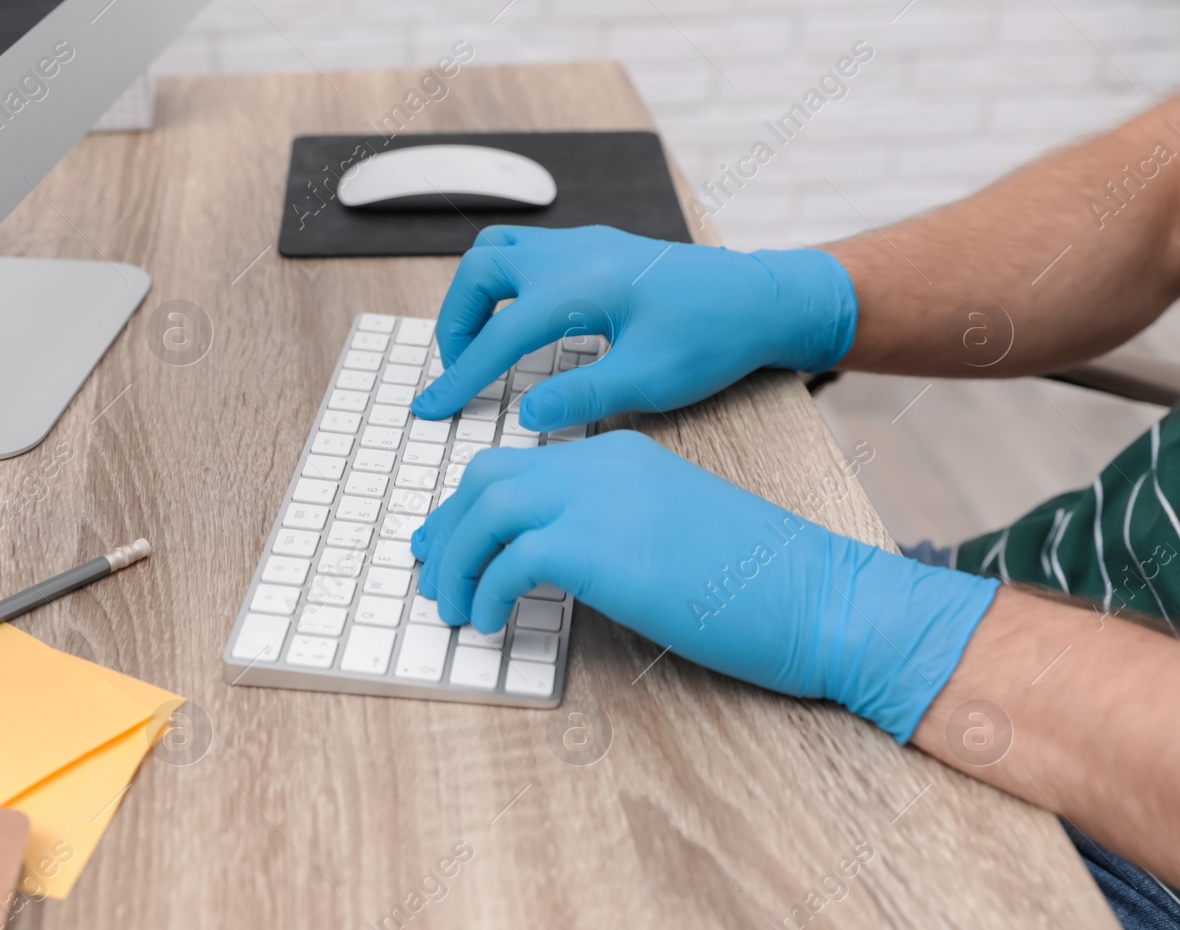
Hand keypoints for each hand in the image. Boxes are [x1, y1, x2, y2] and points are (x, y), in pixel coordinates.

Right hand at [410, 226, 857, 428]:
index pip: (498, 335)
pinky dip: (506, 285)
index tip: (432, 406)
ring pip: (500, 250)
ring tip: (483, 345)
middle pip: (480, 270)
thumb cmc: (717, 337)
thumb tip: (526, 416)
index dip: (459, 377)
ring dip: (477, 296)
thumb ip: (581, 398)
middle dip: (456, 322)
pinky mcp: (599, 247)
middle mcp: (575, 252)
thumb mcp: (651, 381)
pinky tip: (523, 324)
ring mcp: (586, 242)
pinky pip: (528, 251)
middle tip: (460, 371)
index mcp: (581, 286)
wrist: (767, 299)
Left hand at [410, 431, 996, 741]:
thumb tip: (554, 564)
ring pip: (484, 513)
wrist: (817, 596)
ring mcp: (599, 500)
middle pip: (485, 479)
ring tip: (456, 612)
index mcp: (620, 455)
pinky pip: (508, 562)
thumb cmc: (757, 580)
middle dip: (447, 530)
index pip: (517, 464)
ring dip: (457, 565)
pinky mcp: (599, 548)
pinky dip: (487, 594)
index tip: (446, 544)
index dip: (468, 507)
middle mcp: (601, 465)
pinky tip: (493, 623)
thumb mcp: (672, 532)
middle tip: (434, 578)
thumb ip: (613, 529)